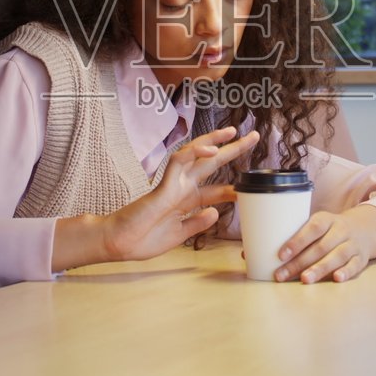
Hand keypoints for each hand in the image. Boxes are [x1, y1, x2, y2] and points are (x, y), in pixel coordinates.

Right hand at [100, 127, 259, 262]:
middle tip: (254, 137)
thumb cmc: (144, 239)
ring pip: (196, 153)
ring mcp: (173, 184)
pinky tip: (212, 149)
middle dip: (233, 150)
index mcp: (186, 201)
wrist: (121, 244)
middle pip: (212, 164)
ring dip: (215, 140)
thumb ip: (197, 222)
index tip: (251, 189)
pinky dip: (195, 152)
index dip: (234, 189)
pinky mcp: (163, 184)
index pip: (216, 190)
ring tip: (234, 131)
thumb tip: (216, 213)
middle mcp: (182, 188)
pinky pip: (179, 161)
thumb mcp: (179, 234)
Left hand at [273, 204, 375, 283]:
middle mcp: (341, 230)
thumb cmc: (328, 231)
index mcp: (326, 219)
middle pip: (321, 246)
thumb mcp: (315, 226)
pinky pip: (354, 266)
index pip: (312, 228)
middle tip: (282, 275)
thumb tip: (251, 255)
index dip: (297, 241)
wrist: (364, 230)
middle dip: (300, 262)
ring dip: (320, 268)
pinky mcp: (361, 258)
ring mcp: (353, 244)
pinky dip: (346, 272)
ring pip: (337, 256)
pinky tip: (336, 279)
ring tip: (305, 280)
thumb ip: (292, 237)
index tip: (280, 255)